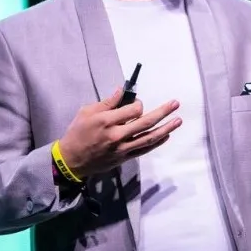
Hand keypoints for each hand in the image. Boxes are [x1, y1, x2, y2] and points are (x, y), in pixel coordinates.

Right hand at [58, 88, 181, 178]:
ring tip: (178, 120)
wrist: (71, 160)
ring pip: (149, 137)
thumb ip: (107, 102)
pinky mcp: (124, 158)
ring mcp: (122, 149)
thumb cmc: (78, 132)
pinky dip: (157, 142)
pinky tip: (166, 135)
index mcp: (106, 121)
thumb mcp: (87, 111)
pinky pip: (144, 149)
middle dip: (163, 112)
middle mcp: (117, 135)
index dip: (138, 104)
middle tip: (175, 104)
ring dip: (166, 128)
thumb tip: (122, 91)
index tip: (136, 103)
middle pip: (145, 122)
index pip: (132, 110)